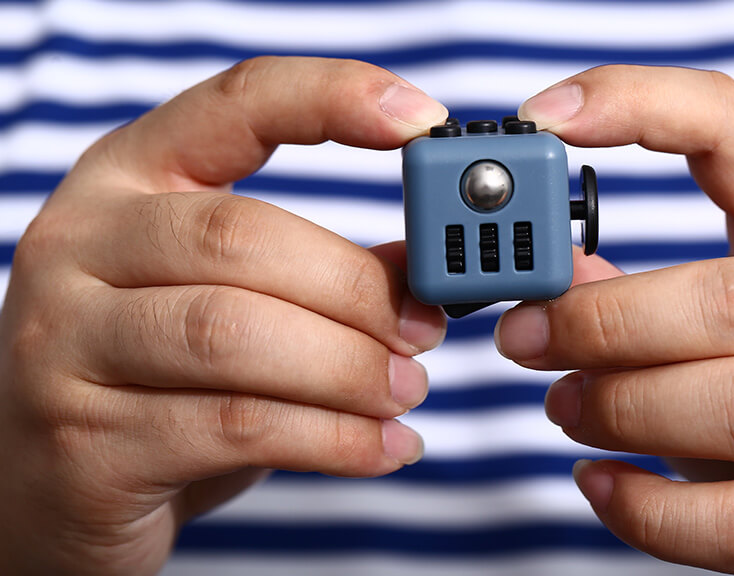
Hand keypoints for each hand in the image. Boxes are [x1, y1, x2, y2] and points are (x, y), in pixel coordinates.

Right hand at [0, 57, 447, 574]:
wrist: (50, 485)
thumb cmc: (159, 376)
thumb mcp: (227, 296)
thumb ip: (313, 270)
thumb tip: (420, 270)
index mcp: (126, 180)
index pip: (234, 105)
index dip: (331, 98)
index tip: (419, 116)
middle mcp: (80, 245)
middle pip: (241, 237)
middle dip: (357, 289)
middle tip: (425, 329)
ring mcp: (65, 343)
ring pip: (235, 335)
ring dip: (349, 370)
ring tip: (406, 393)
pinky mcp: (84, 440)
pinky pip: (235, 427)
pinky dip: (332, 439)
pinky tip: (381, 447)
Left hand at [497, 65, 733, 573]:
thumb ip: (649, 279)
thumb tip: (549, 279)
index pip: (732, 130)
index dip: (637, 106)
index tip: (548, 121)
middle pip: (722, 300)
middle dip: (600, 320)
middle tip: (524, 335)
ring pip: (733, 406)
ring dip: (618, 408)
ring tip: (564, 407)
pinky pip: (733, 524)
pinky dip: (645, 509)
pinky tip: (600, 482)